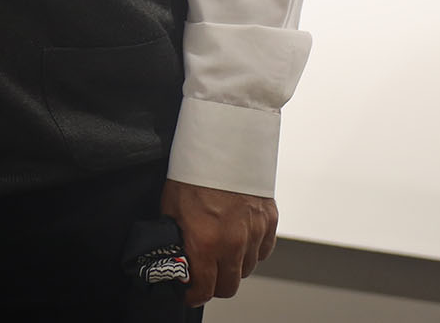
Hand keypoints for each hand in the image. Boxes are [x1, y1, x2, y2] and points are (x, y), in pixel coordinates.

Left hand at [161, 179, 277, 306]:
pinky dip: (251, 251)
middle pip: (229, 286)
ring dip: (233, 267)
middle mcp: (233, 242)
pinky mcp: (269, 222)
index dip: (194, 295)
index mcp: (206, 241)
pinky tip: (238, 241)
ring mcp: (254, 233)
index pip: (204, 288)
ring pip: (246, 269)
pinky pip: (262, 251)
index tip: (189, 293)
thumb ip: (177, 237)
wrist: (221, 145)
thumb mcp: (171, 207)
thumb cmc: (193, 172)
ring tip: (220, 254)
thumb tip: (175, 255)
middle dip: (214, 286)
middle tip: (204, 277)